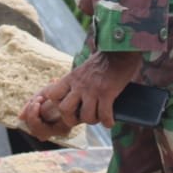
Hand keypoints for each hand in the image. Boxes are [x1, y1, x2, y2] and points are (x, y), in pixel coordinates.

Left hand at [18, 51, 141, 138]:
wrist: (120, 50)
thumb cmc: (104, 59)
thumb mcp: (83, 68)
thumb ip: (77, 81)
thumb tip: (74, 94)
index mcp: (71, 78)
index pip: (52, 94)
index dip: (57, 104)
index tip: (67, 106)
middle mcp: (79, 84)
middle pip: (64, 110)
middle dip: (72, 119)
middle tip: (81, 118)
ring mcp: (92, 89)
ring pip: (86, 116)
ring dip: (93, 121)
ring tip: (99, 118)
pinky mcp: (107, 93)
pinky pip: (104, 115)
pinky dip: (108, 122)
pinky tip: (110, 121)